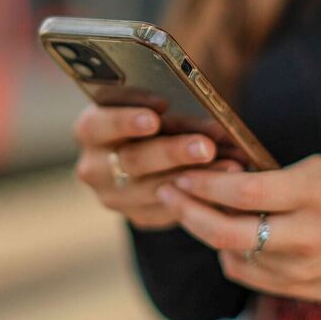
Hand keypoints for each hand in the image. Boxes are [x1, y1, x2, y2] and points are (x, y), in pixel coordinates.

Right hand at [72, 104, 234, 229]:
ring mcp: (114, 196)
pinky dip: (200, 197)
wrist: (155, 148)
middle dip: (173, 152)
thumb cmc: (156, 114)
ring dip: (196, 178)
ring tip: (230, 165)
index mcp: (90, 129)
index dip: (126, 120)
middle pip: (132, 161)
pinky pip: (170, 211)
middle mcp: (94, 167)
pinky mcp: (139, 216)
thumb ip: (170, 104)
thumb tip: (207, 112)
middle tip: (205, 146)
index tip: (157, 113)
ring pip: (155, 190)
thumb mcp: (155, 103)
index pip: (97, 124)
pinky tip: (227, 185)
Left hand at [156, 154, 320, 303]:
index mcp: (314, 194)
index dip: (206, 183)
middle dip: (187, 211)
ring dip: (204, 231)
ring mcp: (301, 269)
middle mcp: (306, 236)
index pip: (245, 192)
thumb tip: (223, 176)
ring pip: (230, 254)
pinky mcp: (297, 290)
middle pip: (228, 232)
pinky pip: (245, 273)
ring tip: (193, 208)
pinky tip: (226, 235)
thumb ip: (275, 176)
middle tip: (167, 192)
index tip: (183, 172)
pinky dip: (228, 253)